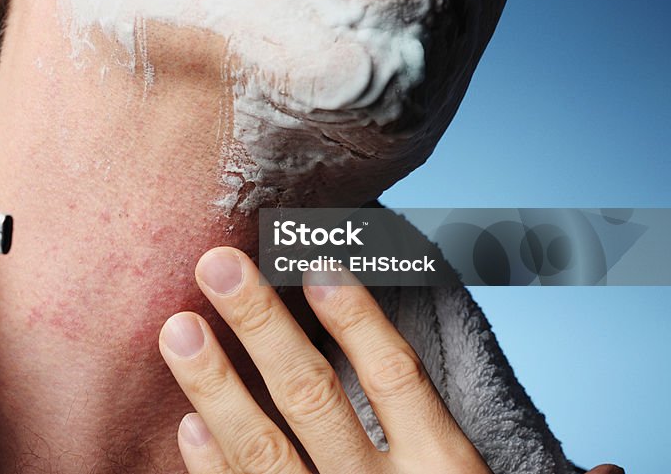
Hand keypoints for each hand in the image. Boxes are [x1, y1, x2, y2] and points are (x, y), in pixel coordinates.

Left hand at [159, 246, 494, 473]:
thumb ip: (467, 445)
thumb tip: (534, 424)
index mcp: (444, 472)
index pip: (396, 376)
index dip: (355, 316)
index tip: (311, 261)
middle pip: (315, 398)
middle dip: (261, 327)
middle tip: (215, 265)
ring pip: (267, 452)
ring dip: (216, 386)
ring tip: (178, 329)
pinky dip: (214, 470)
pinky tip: (187, 425)